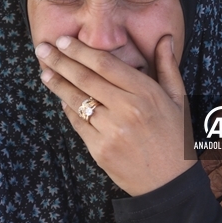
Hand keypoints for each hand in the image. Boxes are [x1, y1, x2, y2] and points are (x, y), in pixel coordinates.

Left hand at [37, 34, 192, 195]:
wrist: (169, 184)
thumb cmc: (175, 138)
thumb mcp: (178, 100)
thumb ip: (168, 66)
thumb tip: (165, 37)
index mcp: (146, 93)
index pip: (105, 64)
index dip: (81, 51)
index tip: (64, 40)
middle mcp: (127, 109)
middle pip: (86, 78)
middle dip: (61, 61)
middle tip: (43, 49)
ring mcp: (111, 130)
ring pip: (78, 100)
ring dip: (57, 84)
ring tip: (44, 71)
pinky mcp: (100, 149)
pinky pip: (78, 123)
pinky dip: (67, 108)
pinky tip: (60, 98)